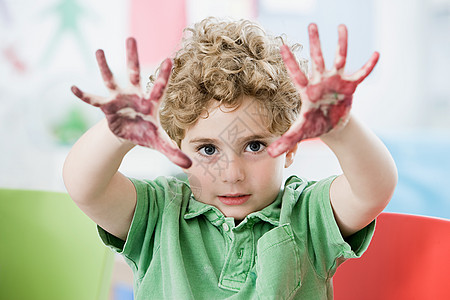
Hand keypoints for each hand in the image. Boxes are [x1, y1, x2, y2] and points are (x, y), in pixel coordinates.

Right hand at [71, 38, 191, 167]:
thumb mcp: (160, 144)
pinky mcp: (107, 107)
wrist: (129, 134)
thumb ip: (173, 152)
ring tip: (99, 51)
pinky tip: (73, 88)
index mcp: (151, 103)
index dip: (164, 75)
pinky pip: (94, 99)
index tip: (169, 59)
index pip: (159, 88)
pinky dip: (84, 95)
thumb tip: (189, 164)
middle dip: (132, 57)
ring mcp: (120, 99)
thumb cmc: (146, 134)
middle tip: (131, 38)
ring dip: (105, 67)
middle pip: (134, 73)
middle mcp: (135, 96)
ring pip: (111, 80)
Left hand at [267, 24, 378, 157]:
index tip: (282, 45)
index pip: (296, 73)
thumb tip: (268, 155)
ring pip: (339, 59)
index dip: (290, 61)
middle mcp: (320, 81)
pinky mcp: (350, 86)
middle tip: (311, 24)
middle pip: (316, 59)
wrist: (332, 125)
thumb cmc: (314, 125)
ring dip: (341, 44)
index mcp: (306, 90)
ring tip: (341, 26)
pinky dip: (368, 65)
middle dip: (315, 43)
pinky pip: (361, 73)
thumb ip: (285, 142)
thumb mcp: (300, 133)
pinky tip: (376, 54)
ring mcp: (336, 82)